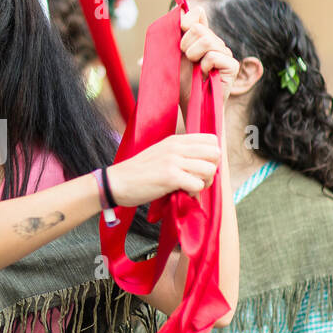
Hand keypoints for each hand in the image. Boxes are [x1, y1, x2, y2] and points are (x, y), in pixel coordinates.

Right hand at [106, 133, 221, 206]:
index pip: (211, 139)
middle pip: (215, 153)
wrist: (116, 182)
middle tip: (198, 179)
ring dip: (204, 183)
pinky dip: (193, 193)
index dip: (211, 156)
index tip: (200, 167)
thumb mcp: (160, 153)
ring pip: (209, 169)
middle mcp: (176, 147)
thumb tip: (203, 162)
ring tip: (190, 187)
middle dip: (211, 170)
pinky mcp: (170, 177)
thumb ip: (180, 153)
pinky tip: (181, 193)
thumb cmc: (138, 172)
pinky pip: (197, 185)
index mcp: (175, 140)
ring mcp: (173, 161)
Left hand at [179, 6, 239, 99]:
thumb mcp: (171, 56)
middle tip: (185, 59)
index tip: (179, 36)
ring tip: (194, 68)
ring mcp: (225, 53)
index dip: (185, 21)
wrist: (189, 106)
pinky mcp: (232, 66)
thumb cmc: (180, 84)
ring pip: (207, 40)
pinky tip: (205, 75)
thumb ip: (172, 35)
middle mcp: (215, 42)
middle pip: (198, 27)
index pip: (197, 13)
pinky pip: (214, 56)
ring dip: (193, 55)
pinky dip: (204, 66)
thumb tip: (175, 9)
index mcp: (201, 37)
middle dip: (184, 44)